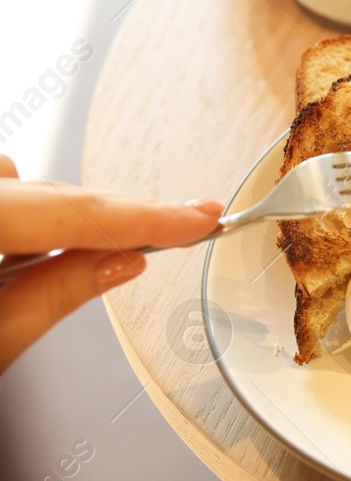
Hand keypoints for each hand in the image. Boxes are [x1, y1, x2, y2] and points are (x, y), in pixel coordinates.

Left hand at [0, 156, 222, 373]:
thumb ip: (56, 294)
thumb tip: (123, 261)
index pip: (76, 214)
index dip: (147, 218)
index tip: (200, 219)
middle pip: (52, 196)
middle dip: (117, 215)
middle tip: (187, 221)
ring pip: (22, 186)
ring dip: (61, 216)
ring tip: (91, 255)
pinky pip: (2, 192)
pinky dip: (26, 212)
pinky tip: (28, 242)